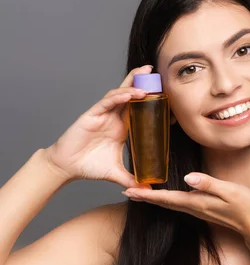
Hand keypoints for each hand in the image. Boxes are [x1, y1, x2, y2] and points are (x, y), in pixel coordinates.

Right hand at [43, 64, 154, 188]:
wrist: (67, 167)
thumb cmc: (89, 166)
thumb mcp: (116, 173)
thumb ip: (132, 181)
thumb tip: (147, 192)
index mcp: (122, 127)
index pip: (139, 108)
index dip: (150, 100)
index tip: (166, 95)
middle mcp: (114, 117)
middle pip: (130, 94)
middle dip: (142, 82)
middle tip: (155, 71)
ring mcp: (103, 114)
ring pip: (120, 93)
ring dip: (132, 85)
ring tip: (146, 79)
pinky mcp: (92, 114)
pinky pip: (107, 101)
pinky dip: (119, 96)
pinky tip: (130, 94)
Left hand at [121, 172, 249, 244]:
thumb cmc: (247, 205)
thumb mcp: (230, 191)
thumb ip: (209, 184)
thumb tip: (188, 177)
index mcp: (197, 203)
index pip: (166, 198)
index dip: (147, 195)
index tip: (128, 191)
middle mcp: (194, 208)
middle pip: (164, 203)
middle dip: (144, 198)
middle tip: (126, 192)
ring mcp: (198, 210)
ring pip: (170, 204)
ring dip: (154, 199)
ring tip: (140, 194)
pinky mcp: (203, 209)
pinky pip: (179, 204)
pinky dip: (167, 200)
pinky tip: (165, 196)